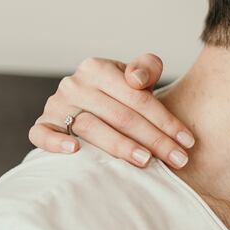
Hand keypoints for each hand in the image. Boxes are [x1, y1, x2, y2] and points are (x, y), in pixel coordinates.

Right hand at [29, 53, 195, 168]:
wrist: (91, 103)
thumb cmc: (121, 94)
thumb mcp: (138, 77)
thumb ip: (146, 68)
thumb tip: (136, 79)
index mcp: (97, 68)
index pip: (138, 98)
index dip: (166, 121)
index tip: (188, 141)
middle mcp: (74, 84)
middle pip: (120, 116)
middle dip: (154, 140)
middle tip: (178, 160)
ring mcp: (56, 105)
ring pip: (90, 127)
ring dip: (120, 146)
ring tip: (146, 161)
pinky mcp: (44, 124)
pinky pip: (42, 134)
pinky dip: (56, 143)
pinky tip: (76, 152)